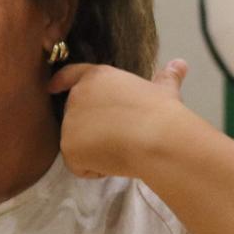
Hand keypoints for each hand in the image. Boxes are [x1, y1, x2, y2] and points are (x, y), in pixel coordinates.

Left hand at [52, 59, 192, 180]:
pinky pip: (79, 165)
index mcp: (98, 77)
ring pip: (77, 143)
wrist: (157, 138)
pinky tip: (116, 162)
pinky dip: (96, 170)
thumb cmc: (162, 112)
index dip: (61, 81)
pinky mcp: (68, 148)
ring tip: (123, 150)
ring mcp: (69, 123)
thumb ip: (166, 78)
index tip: (52, 87)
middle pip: (75, 115)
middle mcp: (77, 96)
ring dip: (96, 151)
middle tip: (122, 136)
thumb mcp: (165, 91)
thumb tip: (181, 64)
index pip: (72, 75)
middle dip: (92, 128)